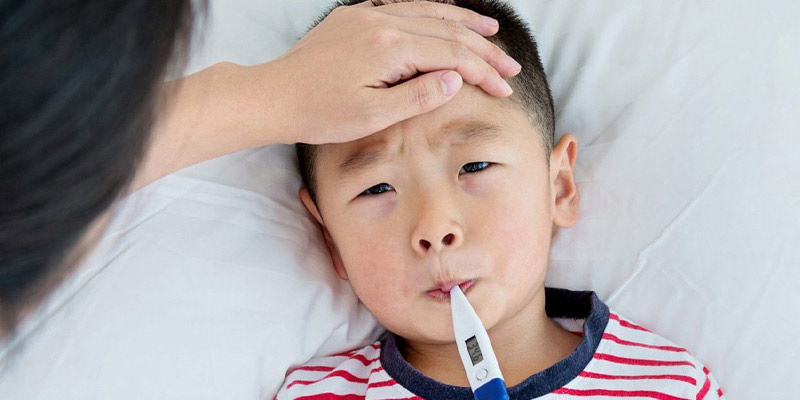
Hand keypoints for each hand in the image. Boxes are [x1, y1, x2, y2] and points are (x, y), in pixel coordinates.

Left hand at [270, 0, 521, 144]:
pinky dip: (432, 13)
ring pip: (428, 13)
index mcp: (389, 48)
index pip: (452, 55)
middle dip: (483, 49)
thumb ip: (418, 96)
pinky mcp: (355, 18)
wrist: (275, 96)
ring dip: (463, 23)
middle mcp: (381, 22)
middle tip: (511, 66)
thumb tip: (456, 79)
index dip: (483, 71)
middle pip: (447, 30)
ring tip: (491, 30)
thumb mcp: (372, 116)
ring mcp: (367, 16)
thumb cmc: (320, 114)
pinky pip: (404, 8)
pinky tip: (445, 17)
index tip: (505, 88)